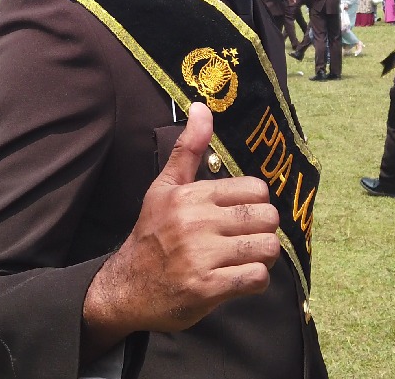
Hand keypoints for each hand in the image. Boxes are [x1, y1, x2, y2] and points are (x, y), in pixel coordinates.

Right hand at [81, 103, 279, 349]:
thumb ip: (188, 148)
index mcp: (191, 196)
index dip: (256, 203)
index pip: (257, 189)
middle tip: (247, 239)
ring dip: (263, 256)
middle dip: (263, 230)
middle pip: (267, 218)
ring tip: (245, 258)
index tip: (242, 215)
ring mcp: (202, 257)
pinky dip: (255, 280)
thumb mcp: (164, 187)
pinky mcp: (207, 288)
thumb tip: (202, 106)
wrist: (126, 287)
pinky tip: (239, 278)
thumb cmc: (152, 234)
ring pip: (267, 247)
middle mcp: (197, 223)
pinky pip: (257, 278)